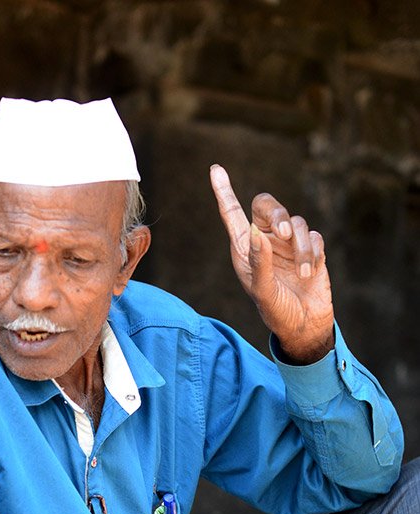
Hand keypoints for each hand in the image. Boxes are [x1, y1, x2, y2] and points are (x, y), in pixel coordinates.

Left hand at [210, 164, 334, 363]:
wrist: (304, 326)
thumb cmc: (276, 311)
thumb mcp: (263, 290)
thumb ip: (259, 262)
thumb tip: (255, 231)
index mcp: (244, 249)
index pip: (232, 214)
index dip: (224, 192)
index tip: (215, 170)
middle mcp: (265, 241)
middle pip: (268, 206)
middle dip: (278, 214)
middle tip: (285, 233)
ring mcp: (288, 244)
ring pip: (297, 222)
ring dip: (301, 247)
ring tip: (302, 273)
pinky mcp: (310, 249)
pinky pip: (314, 236)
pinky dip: (314, 253)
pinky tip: (311, 272)